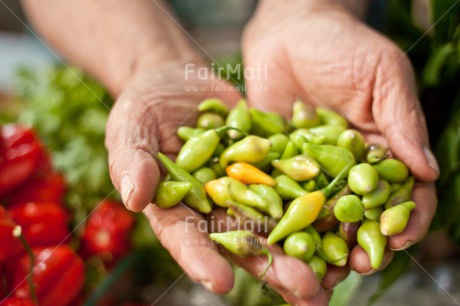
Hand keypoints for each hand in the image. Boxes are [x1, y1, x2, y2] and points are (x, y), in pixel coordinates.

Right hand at [105, 63, 342, 302]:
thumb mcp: (130, 126)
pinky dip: (317, 201)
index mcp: (177, 207)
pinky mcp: (271, 163)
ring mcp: (247, 186)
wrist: (181, 81)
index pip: (186, 237)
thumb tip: (134, 198)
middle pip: (242, 240)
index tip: (221, 282)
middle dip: (271, 266)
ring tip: (333, 275)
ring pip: (277, 221)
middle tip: (303, 291)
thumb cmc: (145, 106)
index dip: (201, 260)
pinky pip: (296, 182)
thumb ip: (132, 161)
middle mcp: (216, 205)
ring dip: (304, 246)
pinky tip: (345, 219)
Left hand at [243, 0, 437, 291]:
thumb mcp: (382, 76)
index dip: (402, 219)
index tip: (397, 239)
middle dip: (356, 245)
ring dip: (315, 247)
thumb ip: (402, 121)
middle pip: (355, 215)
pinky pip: (273, 196)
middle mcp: (344, 168)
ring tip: (311, 274)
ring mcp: (307, 169)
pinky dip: (273, 220)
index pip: (398, 193)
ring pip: (314, 216)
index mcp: (379, 151)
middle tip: (352, 269)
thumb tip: (427, 172)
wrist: (289, 29)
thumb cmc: (344, 44)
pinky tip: (270, 241)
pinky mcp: (272, 163)